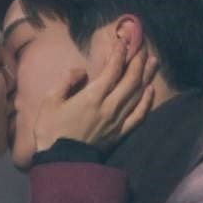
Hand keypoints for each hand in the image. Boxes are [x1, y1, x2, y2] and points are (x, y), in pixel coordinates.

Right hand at [32, 42, 159, 152]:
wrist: (61, 162)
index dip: (119, 53)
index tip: (123, 40)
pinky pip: (139, 115)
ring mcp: (117, 120)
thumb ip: (66, 82)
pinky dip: (147, 101)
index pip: (112, 70)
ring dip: (146, 76)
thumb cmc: (51, 130)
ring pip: (137, 94)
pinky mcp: (120, 133)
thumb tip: (81, 71)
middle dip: (137, 60)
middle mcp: (109, 106)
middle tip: (142, 46)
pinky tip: (150, 90)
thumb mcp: (50, 101)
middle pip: (130, 79)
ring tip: (152, 61)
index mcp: (92, 97)